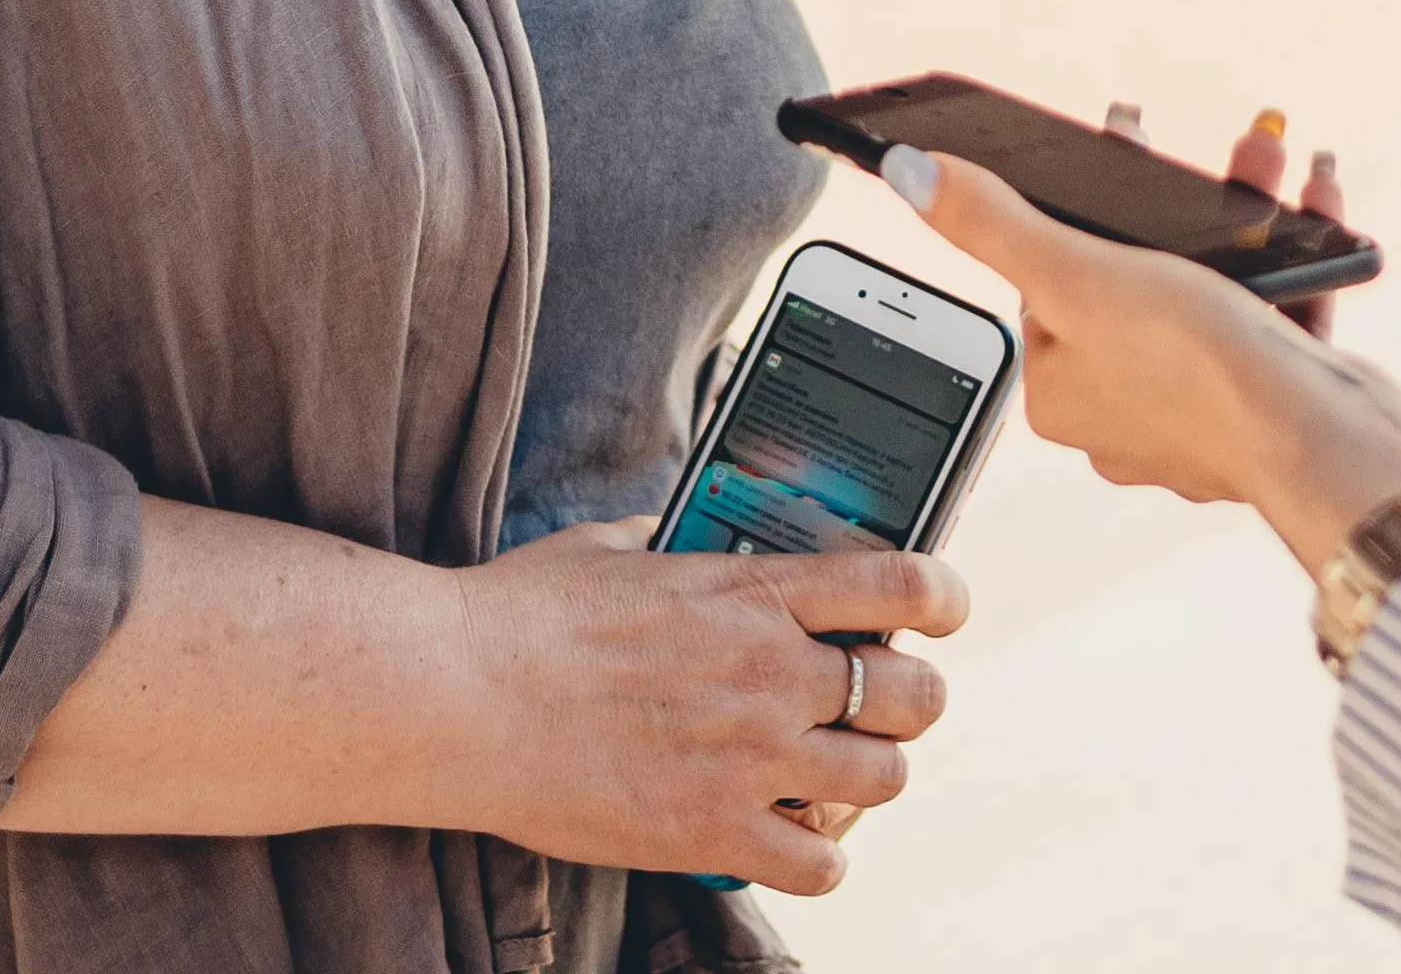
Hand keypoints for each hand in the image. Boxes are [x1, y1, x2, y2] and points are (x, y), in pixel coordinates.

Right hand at [444, 523, 963, 893]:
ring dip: (869, 779)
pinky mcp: (711, 834)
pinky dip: (817, 859)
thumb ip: (674, 543)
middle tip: (878, 705)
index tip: (943, 609)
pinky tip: (789, 841)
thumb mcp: (614, 548)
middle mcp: (772, 673)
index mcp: (754, 590)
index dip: (944, 598)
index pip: (903, 583)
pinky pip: (819, 866)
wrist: (455, 694)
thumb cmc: (521, 614)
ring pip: (884, 781)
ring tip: (835, 775)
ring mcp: (750, 759)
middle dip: (910, 701)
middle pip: (916, 696)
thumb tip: (682, 533)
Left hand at [894, 137, 1400, 578]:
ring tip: (1271, 155)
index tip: (1119, 145)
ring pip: (1214, 291)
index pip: (1052, 282)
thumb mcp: (1078, 273)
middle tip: (1208, 150)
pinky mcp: (1272, 409)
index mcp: (1062, 392)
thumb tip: (906, 173)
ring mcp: (1202, 414)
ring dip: (1245, 213)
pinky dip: (1295, 255)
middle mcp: (1124, 412)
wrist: (1324, 442)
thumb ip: (994, 223)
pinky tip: (1315, 198)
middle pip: (1139, 277)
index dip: (1084, 211)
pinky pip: (1275, 315)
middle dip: (1182, 203)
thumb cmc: (1195, 370)